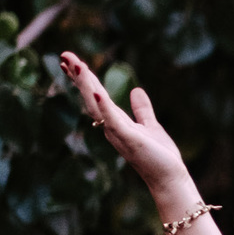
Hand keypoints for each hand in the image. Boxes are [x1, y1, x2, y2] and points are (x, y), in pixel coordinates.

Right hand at [59, 51, 186, 198]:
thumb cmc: (159, 156)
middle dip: (78, 77)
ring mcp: (119, 133)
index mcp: (116, 122)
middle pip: (90, 97)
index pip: (95, 96)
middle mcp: (112, 127)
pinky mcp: (130, 140)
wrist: (169, 179)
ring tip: (78, 65)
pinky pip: (114, 121)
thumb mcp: (150, 126)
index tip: (72, 61)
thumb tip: (136, 90)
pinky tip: (97, 92)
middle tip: (64, 55)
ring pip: (97, 106)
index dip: (84, 79)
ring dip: (87, 86)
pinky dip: (105, 107)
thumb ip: (142, 109)